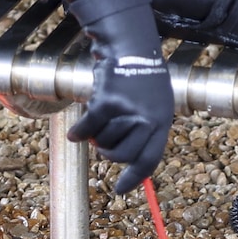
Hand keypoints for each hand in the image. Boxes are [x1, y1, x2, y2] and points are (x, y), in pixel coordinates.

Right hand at [66, 0, 172, 193]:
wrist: (130, 47)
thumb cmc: (141, 78)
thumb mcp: (155, 103)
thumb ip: (145, 129)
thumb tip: (126, 160)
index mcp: (162, 121)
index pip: (149, 158)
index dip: (134, 177)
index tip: (120, 191)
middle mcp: (149, 119)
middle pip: (122, 156)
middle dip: (108, 152)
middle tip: (104, 139)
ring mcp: (129, 112)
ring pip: (104, 142)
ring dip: (97, 134)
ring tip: (102, 116)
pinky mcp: (108, 103)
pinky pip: (88, 130)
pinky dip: (79, 132)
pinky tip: (75, 132)